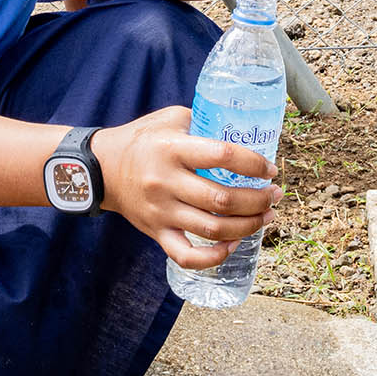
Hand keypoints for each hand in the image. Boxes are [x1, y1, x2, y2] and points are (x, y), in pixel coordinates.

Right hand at [94, 107, 281, 269]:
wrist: (101, 168)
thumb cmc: (141, 139)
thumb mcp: (171, 119)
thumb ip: (203, 122)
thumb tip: (243, 129)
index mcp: (173, 149)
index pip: (222, 156)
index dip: (253, 163)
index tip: (269, 168)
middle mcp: (167, 182)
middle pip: (222, 199)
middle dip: (258, 200)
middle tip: (275, 194)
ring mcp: (162, 212)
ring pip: (212, 229)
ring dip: (247, 226)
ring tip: (266, 217)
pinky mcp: (156, 232)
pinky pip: (186, 256)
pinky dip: (214, 257)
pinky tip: (233, 244)